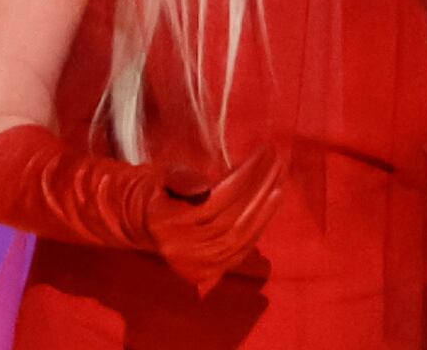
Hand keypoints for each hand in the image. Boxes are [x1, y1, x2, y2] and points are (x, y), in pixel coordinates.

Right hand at [146, 145, 287, 291]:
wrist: (147, 223)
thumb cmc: (163, 190)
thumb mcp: (165, 174)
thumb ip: (182, 177)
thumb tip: (204, 187)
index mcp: (164, 222)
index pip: (214, 201)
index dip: (243, 177)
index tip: (263, 153)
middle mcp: (177, 249)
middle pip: (230, 220)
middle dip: (258, 189)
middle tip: (277, 163)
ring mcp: (192, 265)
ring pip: (238, 238)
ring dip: (264, 209)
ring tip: (279, 182)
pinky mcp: (206, 272)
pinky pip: (240, 251)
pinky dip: (259, 227)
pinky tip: (271, 205)